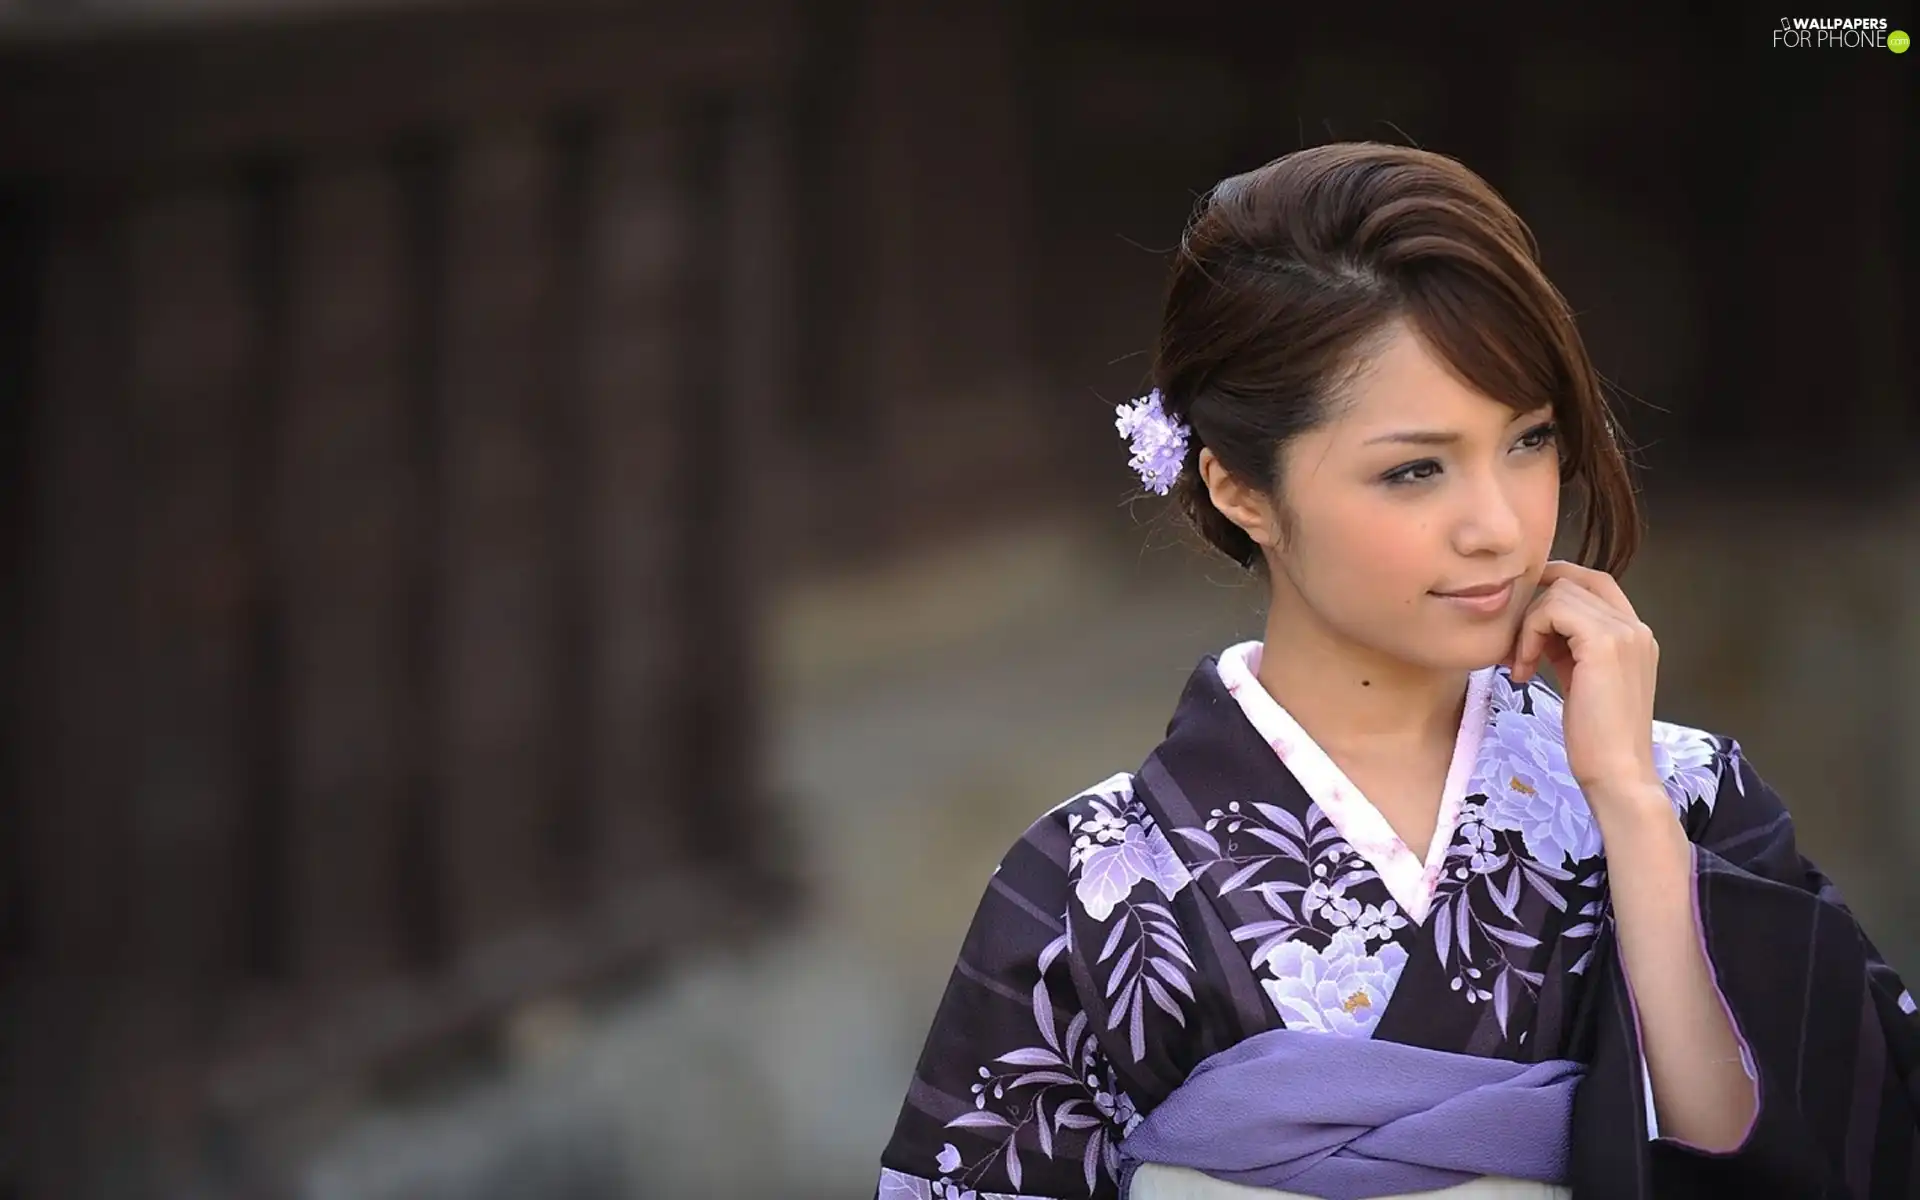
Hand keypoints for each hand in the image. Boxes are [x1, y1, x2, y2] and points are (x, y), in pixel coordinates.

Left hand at [1502, 561, 1664, 811]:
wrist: (1617, 773)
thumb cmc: (1595, 737)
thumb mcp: (1580, 679)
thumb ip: (1567, 647)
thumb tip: (1537, 625)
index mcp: (1635, 635)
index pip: (1594, 581)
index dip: (1556, 583)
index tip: (1524, 612)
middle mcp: (1636, 627)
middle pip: (1574, 581)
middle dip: (1535, 607)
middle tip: (1517, 649)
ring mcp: (1625, 632)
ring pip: (1560, 593)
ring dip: (1528, 625)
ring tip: (1522, 665)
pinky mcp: (1605, 643)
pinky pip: (1553, 610)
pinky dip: (1529, 635)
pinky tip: (1524, 669)